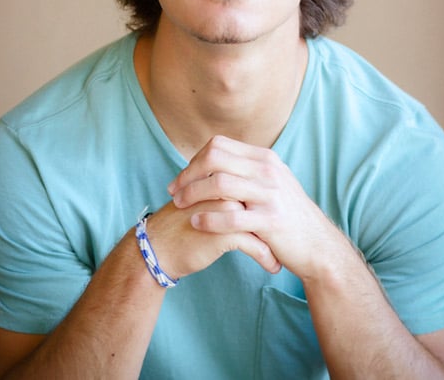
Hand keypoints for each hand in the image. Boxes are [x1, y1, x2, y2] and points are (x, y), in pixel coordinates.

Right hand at [145, 199, 280, 280]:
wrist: (158, 247)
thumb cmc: (181, 224)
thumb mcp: (205, 200)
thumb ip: (227, 191)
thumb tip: (254, 192)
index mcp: (220, 177)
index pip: (256, 186)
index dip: (268, 205)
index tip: (276, 220)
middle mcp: (224, 188)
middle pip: (262, 202)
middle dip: (276, 224)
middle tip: (285, 238)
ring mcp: (224, 209)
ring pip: (262, 224)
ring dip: (275, 243)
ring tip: (281, 256)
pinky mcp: (221, 232)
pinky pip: (254, 245)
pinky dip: (266, 257)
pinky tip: (272, 266)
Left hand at [168, 135, 342, 279]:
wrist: (317, 244)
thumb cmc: (287, 215)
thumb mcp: (271, 182)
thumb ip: (245, 169)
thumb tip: (212, 159)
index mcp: (264, 158)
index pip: (219, 145)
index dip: (195, 159)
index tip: (182, 178)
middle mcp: (268, 170)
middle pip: (215, 159)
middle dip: (189, 174)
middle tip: (174, 191)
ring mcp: (271, 194)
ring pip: (220, 184)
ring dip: (193, 194)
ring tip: (180, 205)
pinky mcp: (271, 220)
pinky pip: (232, 216)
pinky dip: (209, 218)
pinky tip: (196, 222)